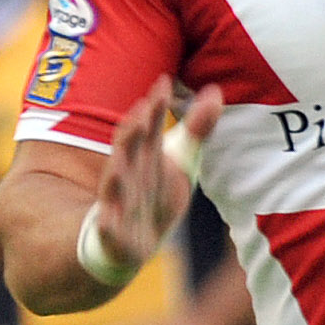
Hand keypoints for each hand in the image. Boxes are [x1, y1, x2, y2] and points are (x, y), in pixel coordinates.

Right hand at [92, 81, 222, 271]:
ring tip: (121, 156)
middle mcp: (128, 172)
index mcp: (145, 154)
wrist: (134, 241)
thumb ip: (197, 127)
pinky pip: (108, 227)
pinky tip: (108, 219)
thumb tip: (216, 91)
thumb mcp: (180, 159)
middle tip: (143, 110)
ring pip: (113, 183)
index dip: (156, 106)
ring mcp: (118, 200)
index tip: (164, 83)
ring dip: (117, 169)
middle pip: (128, 148)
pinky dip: (108, 223)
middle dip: (133, 131)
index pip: (148, 125)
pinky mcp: (113, 231)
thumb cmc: (155, 192)